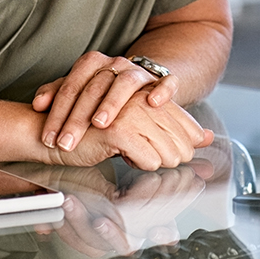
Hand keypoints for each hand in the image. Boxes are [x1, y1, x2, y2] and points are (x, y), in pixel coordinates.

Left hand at [34, 51, 175, 152]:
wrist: (138, 81)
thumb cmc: (103, 91)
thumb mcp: (77, 90)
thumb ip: (55, 94)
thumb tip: (38, 104)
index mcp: (92, 63)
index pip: (70, 86)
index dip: (57, 114)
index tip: (49, 139)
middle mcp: (115, 64)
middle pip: (93, 88)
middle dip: (77, 118)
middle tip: (66, 142)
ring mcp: (138, 71)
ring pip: (125, 83)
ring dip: (111, 104)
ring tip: (100, 124)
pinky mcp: (160, 81)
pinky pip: (165, 82)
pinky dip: (161, 91)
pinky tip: (153, 104)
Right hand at [43, 91, 209, 170]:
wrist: (50, 132)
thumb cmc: (92, 131)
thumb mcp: (138, 128)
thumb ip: (174, 129)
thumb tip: (209, 137)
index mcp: (148, 93)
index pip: (186, 123)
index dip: (187, 144)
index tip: (182, 155)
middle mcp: (143, 98)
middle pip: (183, 141)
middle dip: (173, 158)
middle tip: (152, 161)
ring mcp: (132, 112)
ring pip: (169, 152)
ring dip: (154, 162)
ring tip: (132, 156)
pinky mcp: (119, 130)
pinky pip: (149, 160)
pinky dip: (139, 165)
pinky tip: (121, 156)